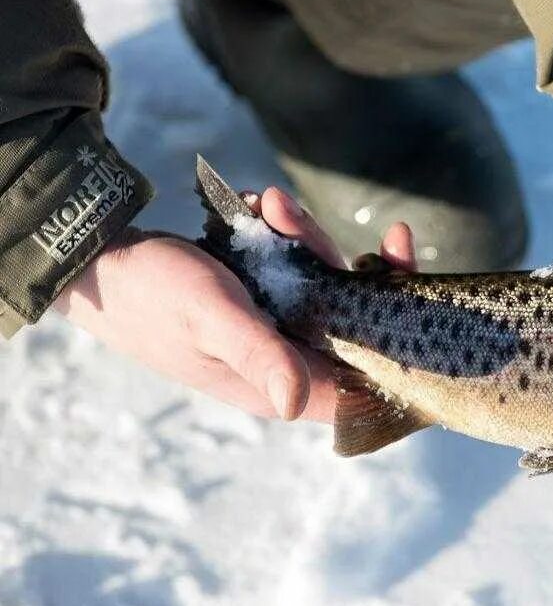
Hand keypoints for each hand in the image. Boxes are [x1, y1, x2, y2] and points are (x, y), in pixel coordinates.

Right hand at [55, 187, 415, 422]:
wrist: (100, 261)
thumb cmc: (151, 293)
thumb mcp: (210, 316)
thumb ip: (258, 354)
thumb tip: (296, 402)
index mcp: (280, 384)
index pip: (365, 378)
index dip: (397, 337)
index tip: (399, 270)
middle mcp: (287, 362)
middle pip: (353, 321)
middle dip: (334, 259)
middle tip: (292, 212)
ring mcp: (277, 329)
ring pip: (325, 286)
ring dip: (302, 237)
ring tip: (264, 202)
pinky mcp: (266, 300)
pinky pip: (297, 268)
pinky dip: (282, 234)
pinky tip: (253, 207)